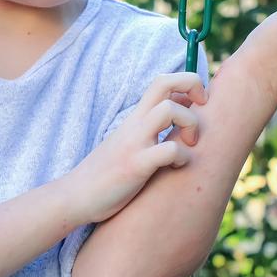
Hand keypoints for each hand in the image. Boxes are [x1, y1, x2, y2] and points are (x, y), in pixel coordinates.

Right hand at [65, 72, 207, 224]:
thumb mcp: (128, 144)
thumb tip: (177, 128)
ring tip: (190, 144)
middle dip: (193, 85)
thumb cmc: (106, 173)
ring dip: (190, 123)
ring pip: (169, 110)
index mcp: (136, 118)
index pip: (163, 81)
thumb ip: (148, 132)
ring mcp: (135, 143)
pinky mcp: (135, 166)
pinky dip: (182, 157)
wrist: (76, 196)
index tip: (196, 107)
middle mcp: (135, 124)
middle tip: (201, 110)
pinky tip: (176, 167)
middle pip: (165, 81)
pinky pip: (168, 150)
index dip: (187, 84)